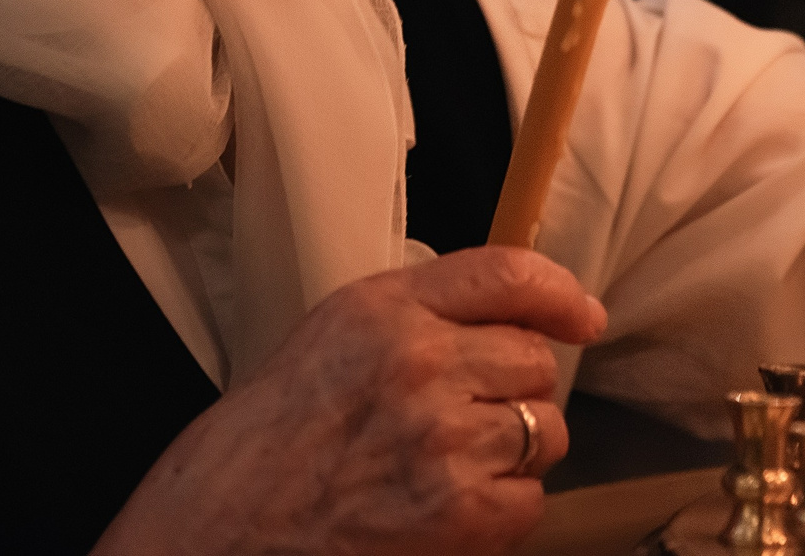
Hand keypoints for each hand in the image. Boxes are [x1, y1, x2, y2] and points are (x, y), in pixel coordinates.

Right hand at [92, 246, 606, 555]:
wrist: (223, 530)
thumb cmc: (269, 443)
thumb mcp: (334, 337)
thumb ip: (419, 313)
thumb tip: (513, 312)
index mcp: (384, 310)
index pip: (506, 274)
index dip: (558, 293)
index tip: (582, 314)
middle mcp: (420, 363)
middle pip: (535, 361)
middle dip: (514, 391)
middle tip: (462, 418)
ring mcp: (444, 438)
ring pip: (543, 431)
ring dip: (512, 453)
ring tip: (448, 468)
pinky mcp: (458, 511)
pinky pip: (529, 500)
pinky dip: (501, 511)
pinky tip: (448, 509)